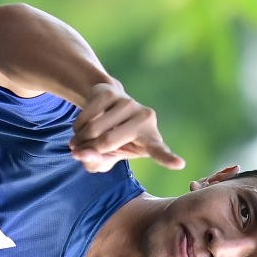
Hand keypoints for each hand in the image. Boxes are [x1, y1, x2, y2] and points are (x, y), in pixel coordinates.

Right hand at [70, 81, 184, 172]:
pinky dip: (77, 126)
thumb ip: (95, 160)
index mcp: (151, 140)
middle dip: (87, 149)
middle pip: (107, 142)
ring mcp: (129, 103)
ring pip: (94, 129)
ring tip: (80, 141)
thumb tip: (80, 153)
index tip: (179, 164)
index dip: (168, 159)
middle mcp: (145, 119)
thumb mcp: (105, 158)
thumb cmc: (110, 139)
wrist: (104, 104)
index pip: (159, 151)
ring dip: (79, 139)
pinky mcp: (111, 92)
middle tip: (80, 152)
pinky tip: (81, 127)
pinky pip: (86, 115)